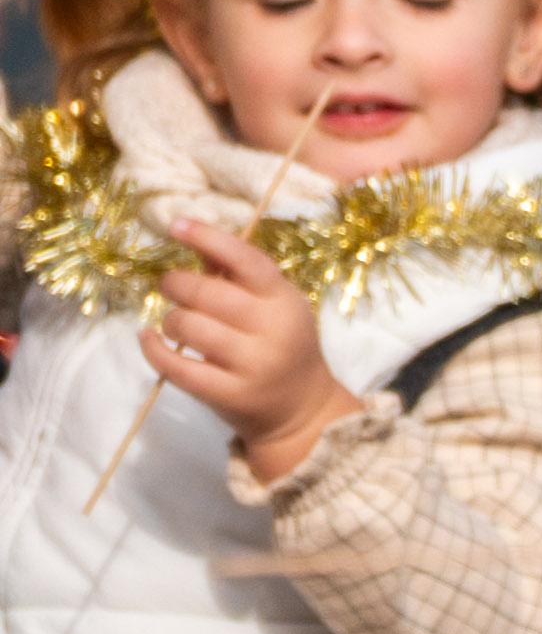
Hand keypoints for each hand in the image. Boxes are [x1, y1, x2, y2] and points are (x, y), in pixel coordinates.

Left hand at [146, 218, 357, 476]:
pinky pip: (176, 366)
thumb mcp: (275, 305)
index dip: (209, 238)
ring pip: (188, 326)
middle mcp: (274, 331)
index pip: (247, 260)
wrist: (301, 408)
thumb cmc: (282, 345)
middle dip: (176, 284)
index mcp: (285, 301)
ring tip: (175, 322)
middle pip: (207, 293)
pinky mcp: (229, 394)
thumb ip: (237, 273)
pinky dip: (152, 348)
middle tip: (169, 285)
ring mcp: (253, 365)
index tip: (176, 225)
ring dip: (170, 319)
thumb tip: (194, 235)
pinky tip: (147, 339)